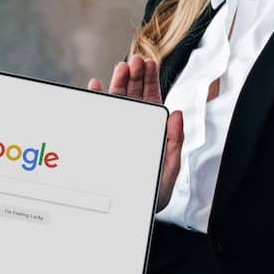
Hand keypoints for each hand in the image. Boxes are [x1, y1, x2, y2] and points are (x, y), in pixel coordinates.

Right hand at [87, 56, 183, 212]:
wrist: (129, 212)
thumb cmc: (150, 195)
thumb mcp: (169, 168)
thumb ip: (175, 141)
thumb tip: (177, 114)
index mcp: (152, 130)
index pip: (153, 99)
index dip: (151, 80)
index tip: (149, 63)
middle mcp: (133, 126)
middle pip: (134, 94)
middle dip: (134, 75)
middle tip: (135, 60)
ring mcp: (116, 129)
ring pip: (117, 100)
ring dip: (118, 82)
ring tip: (121, 67)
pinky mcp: (100, 136)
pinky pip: (97, 114)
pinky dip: (96, 99)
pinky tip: (96, 86)